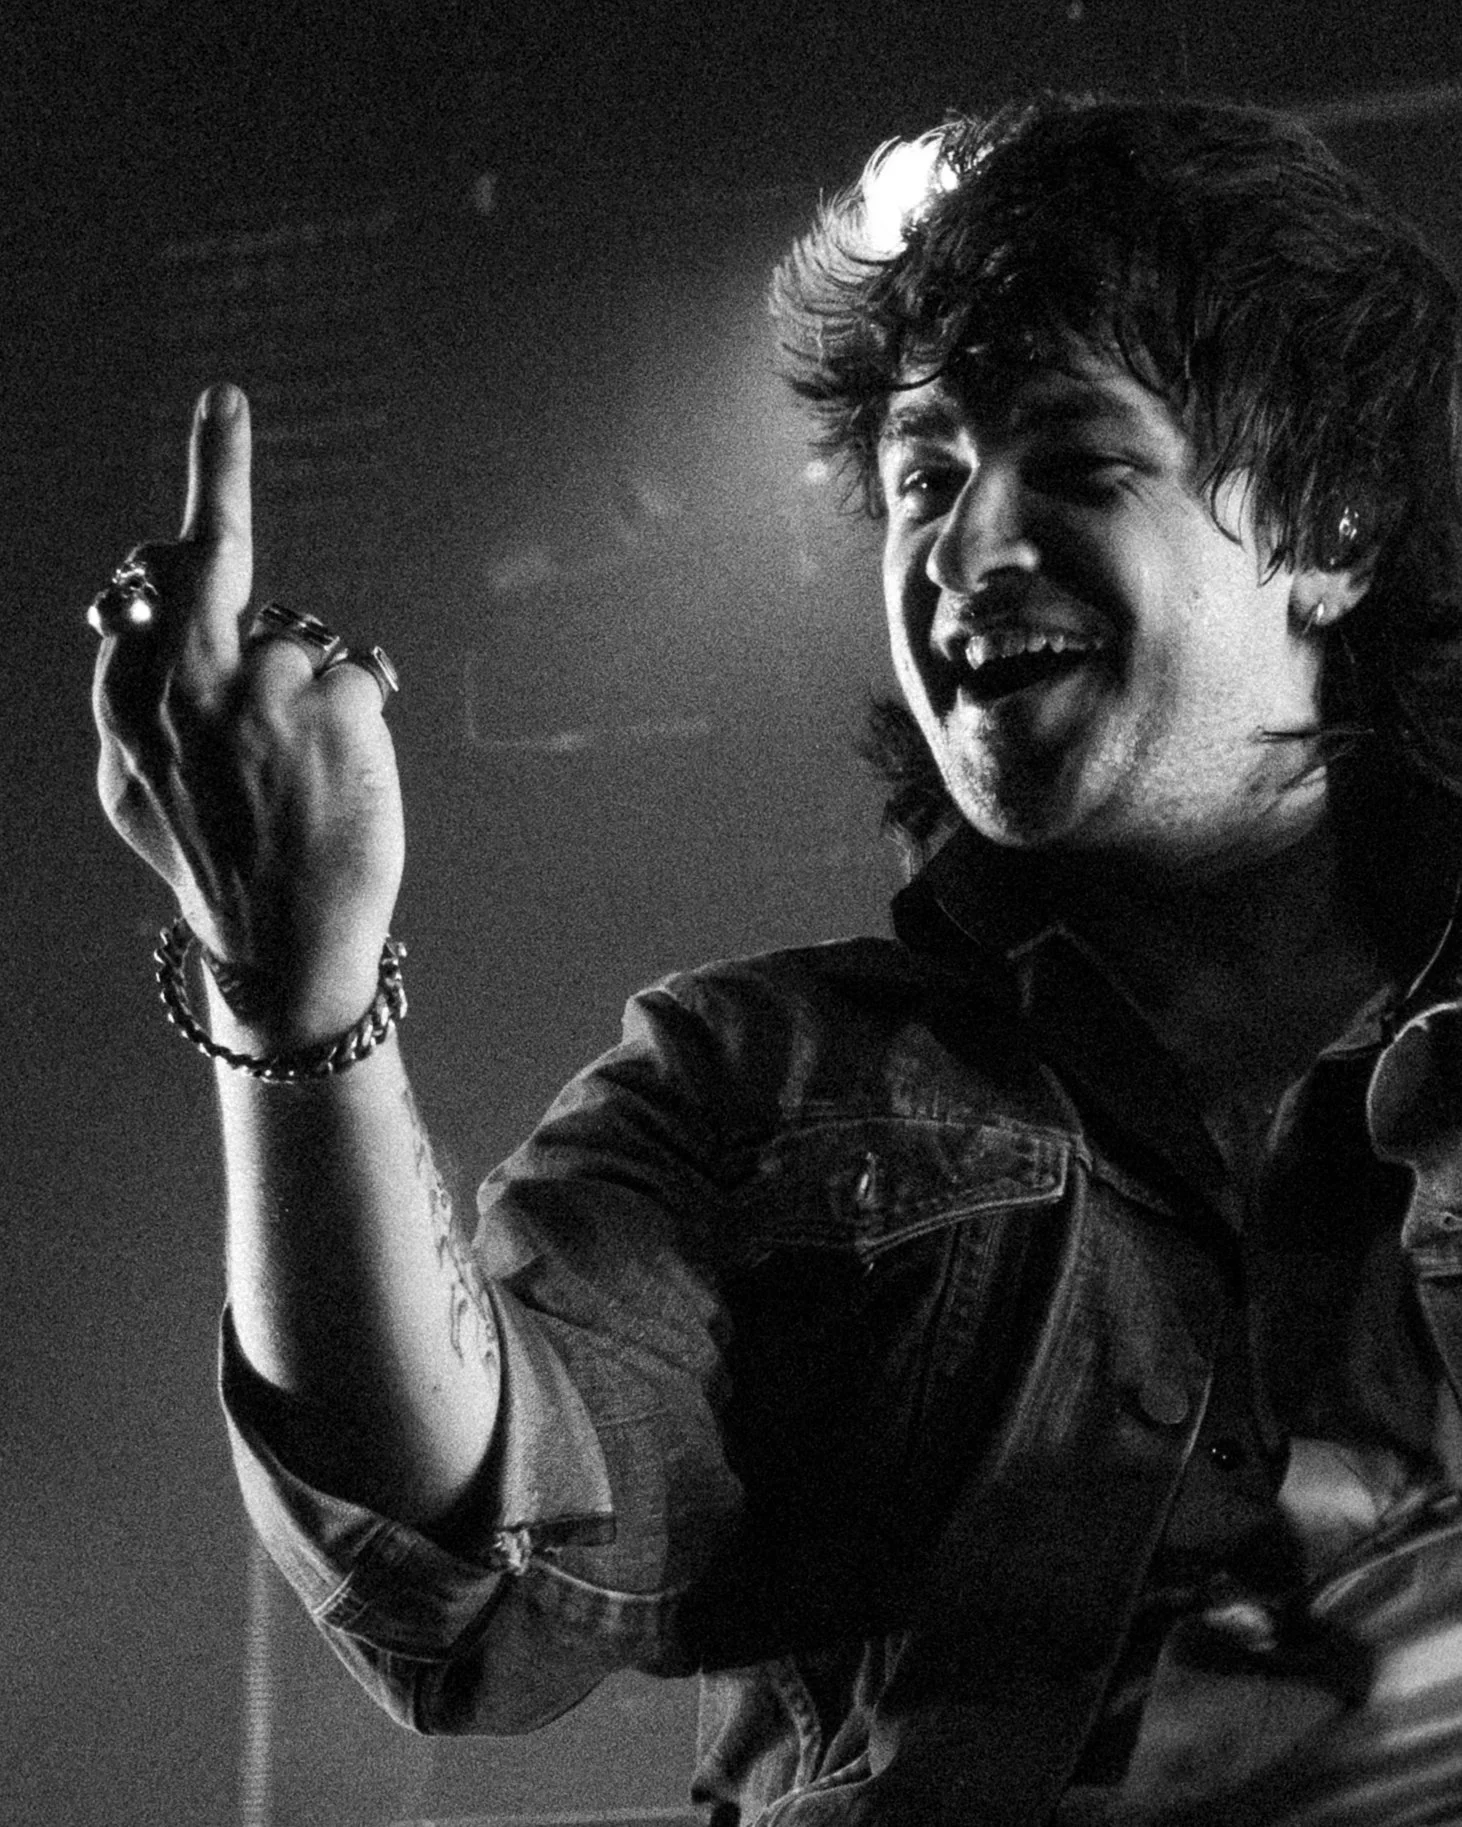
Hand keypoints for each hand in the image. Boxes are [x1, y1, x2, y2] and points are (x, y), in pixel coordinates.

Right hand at [92, 385, 404, 1043]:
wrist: (285, 943)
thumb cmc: (212, 866)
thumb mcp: (134, 796)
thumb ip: (132, 708)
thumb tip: (130, 637)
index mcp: (129, 703)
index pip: (145, 590)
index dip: (175, 539)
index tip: (212, 422)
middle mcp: (187, 682)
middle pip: (207, 560)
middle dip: (218, 476)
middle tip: (223, 403)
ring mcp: (264, 688)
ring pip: (298, 646)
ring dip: (303, 693)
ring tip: (300, 776)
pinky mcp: (336, 704)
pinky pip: (353, 681)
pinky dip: (353, 722)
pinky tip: (337, 779)